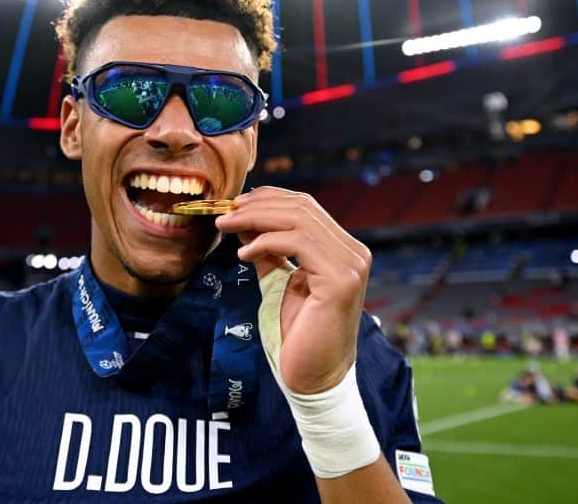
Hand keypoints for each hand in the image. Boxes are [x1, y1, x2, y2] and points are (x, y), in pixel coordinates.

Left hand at [214, 187, 371, 394]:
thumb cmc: (298, 333)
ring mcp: (351, 265)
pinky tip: (243, 254)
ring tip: (226, 228)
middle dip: (257, 206)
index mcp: (343, 249)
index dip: (268, 199)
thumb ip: (266, 250)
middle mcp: (354, 253)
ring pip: (299, 220)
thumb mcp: (278, 281)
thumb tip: (242, 220)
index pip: (305, 207)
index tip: (233, 205)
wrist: (314, 377)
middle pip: (302, 207)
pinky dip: (265, 242)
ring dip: (255, 219)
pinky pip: (298, 243)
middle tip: (223, 213)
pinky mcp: (341, 280)